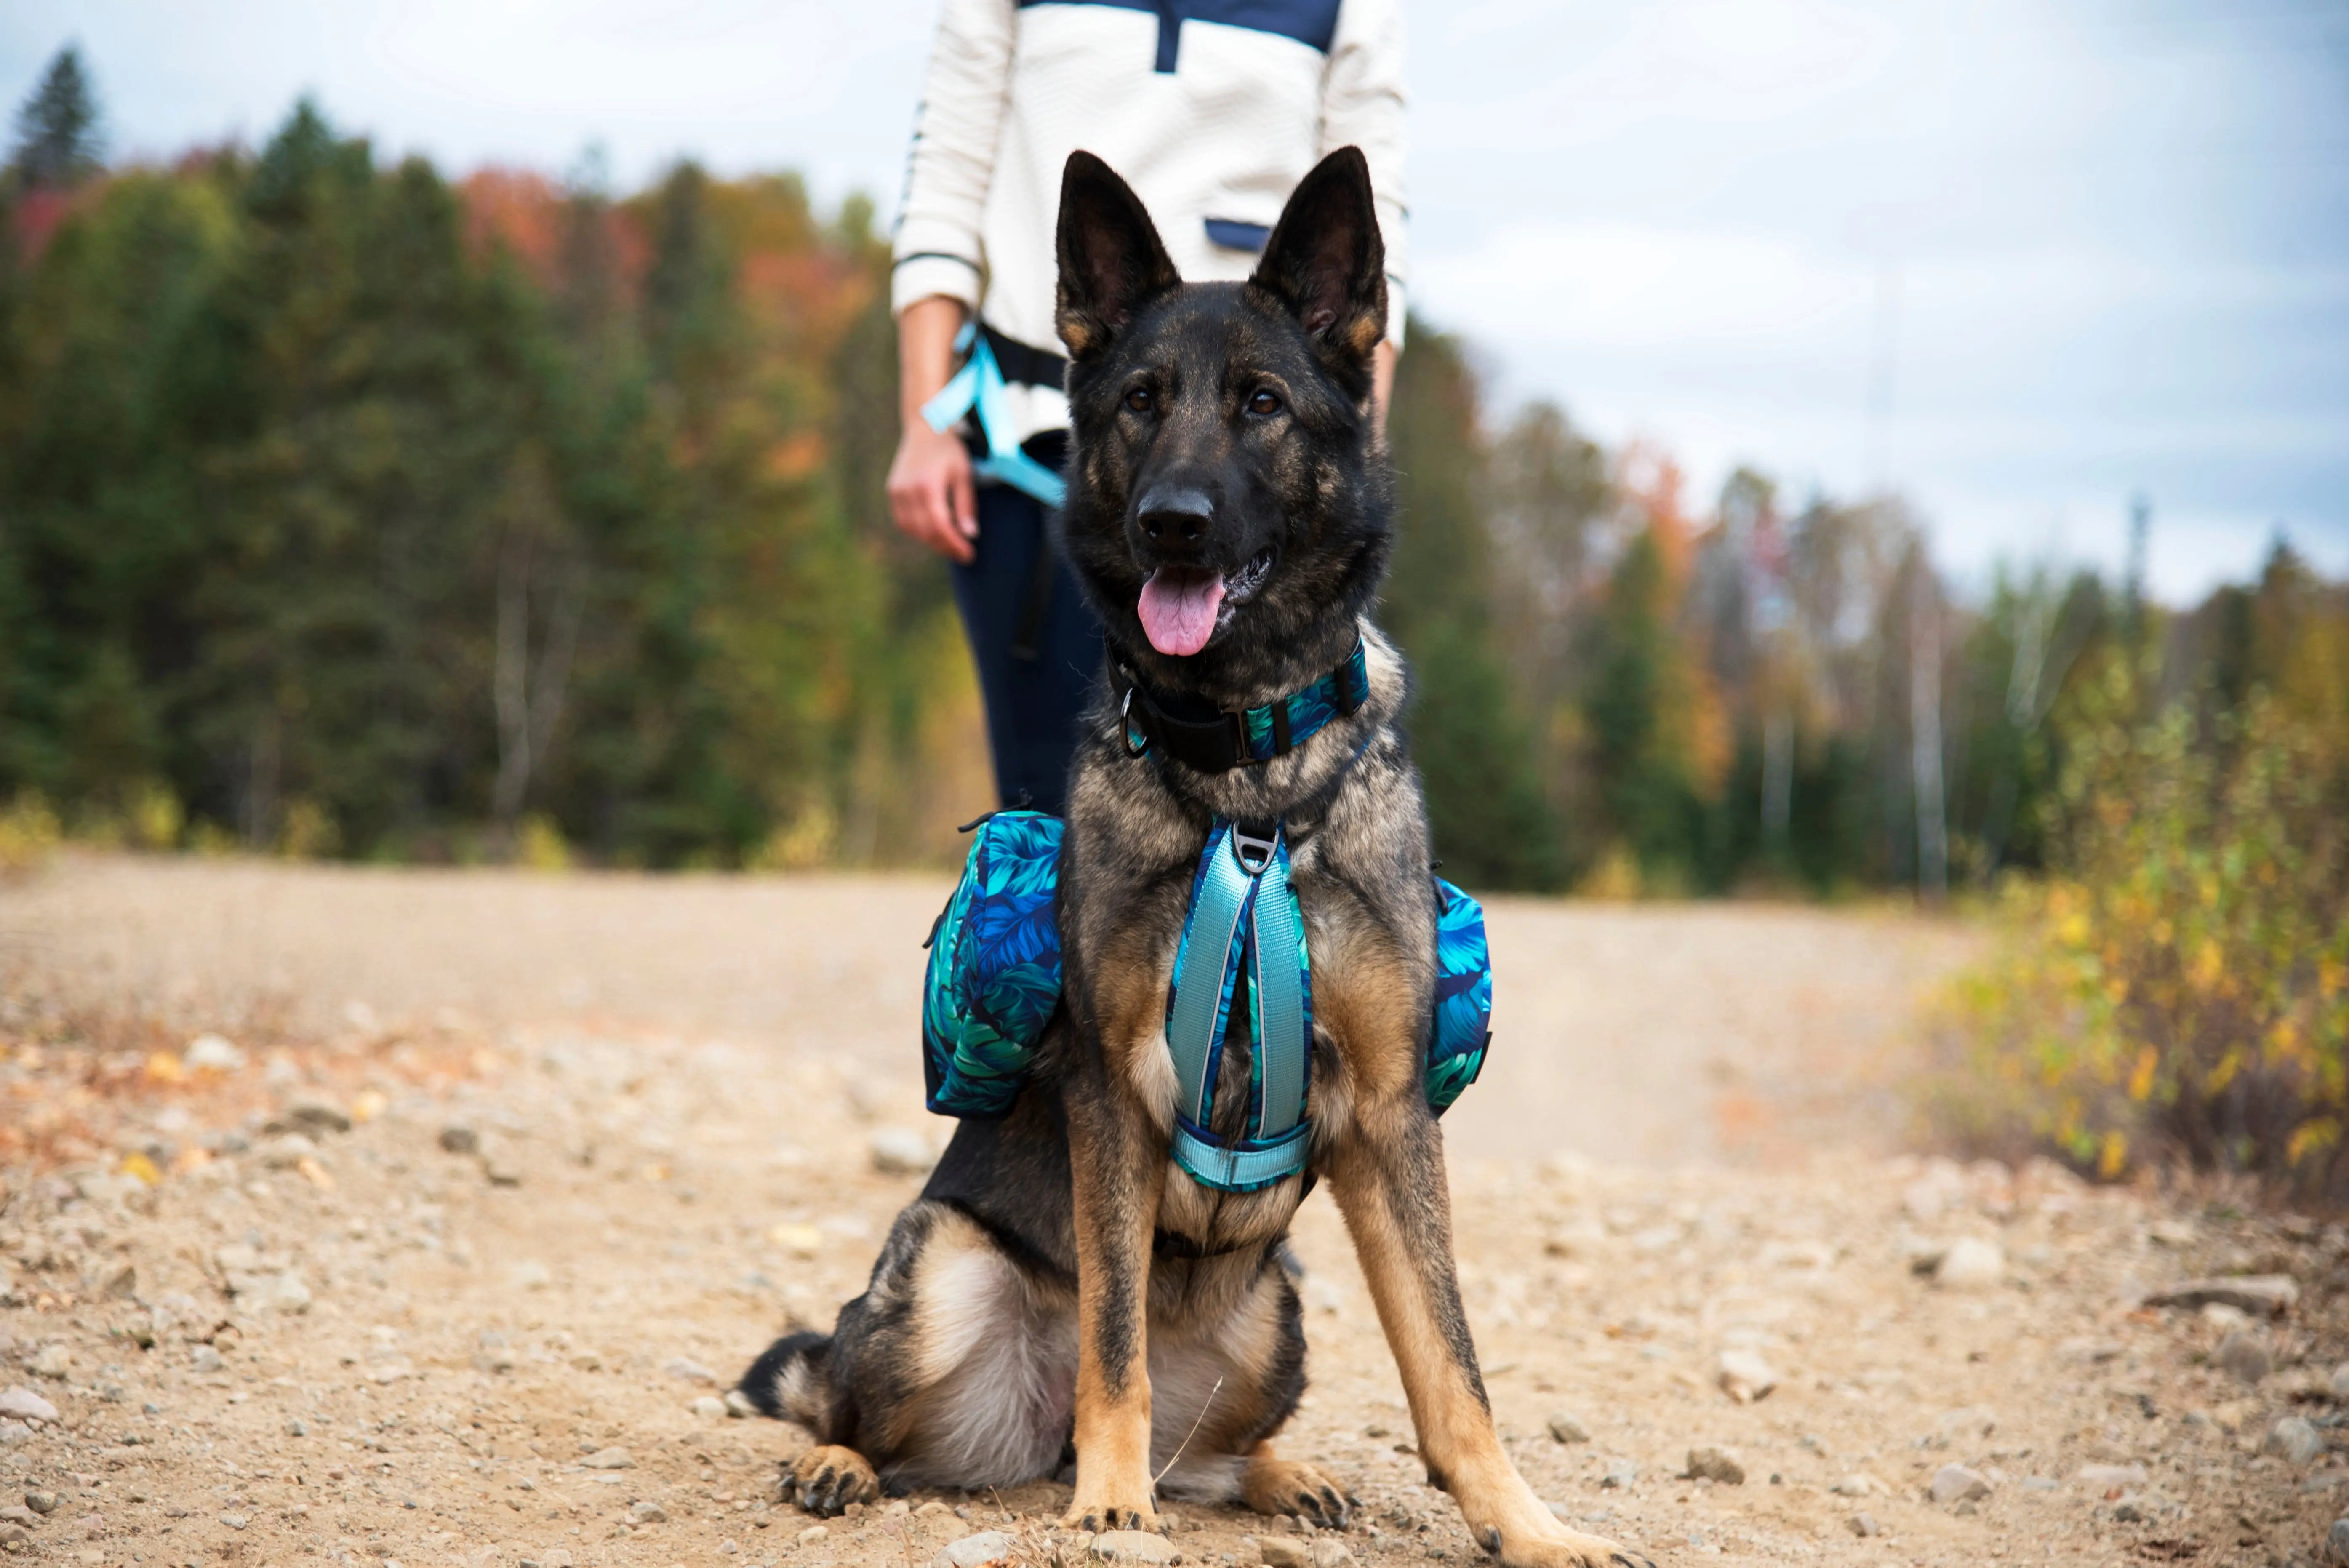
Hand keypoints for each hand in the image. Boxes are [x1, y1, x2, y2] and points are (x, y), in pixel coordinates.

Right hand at [887, 419, 978, 563]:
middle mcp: (908, 491)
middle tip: (963, 554)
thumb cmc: (949, 450)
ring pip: (912, 529)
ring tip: (950, 542)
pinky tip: (934, 530)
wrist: (924, 428)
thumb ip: (966, 505)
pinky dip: (918, 530)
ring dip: (932, 541)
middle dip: (946, 546)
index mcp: (928, 486)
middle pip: (926, 531)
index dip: (954, 544)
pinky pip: (903, 520)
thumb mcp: (964, 475)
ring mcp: (897, 491)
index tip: (969, 554)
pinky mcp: (892, 491)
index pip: (940, 526)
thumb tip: (970, 534)